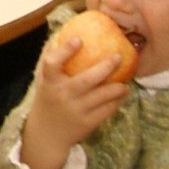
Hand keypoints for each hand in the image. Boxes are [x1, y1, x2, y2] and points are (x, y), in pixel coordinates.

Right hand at [19, 28, 131, 168]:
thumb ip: (50, 60)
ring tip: (125, 82)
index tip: (78, 39)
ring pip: (102, 96)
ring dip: (117, 88)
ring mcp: (76, 110)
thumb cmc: (47, 99)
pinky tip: (121, 94)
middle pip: (87, 80)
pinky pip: (107, 110)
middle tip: (118, 57)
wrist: (47, 134)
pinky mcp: (88, 123)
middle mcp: (63, 95)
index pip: (53, 63)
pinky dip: (116, 101)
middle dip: (105, 67)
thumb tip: (62, 34)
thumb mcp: (42, 80)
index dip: (65, 50)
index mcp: (50, 82)